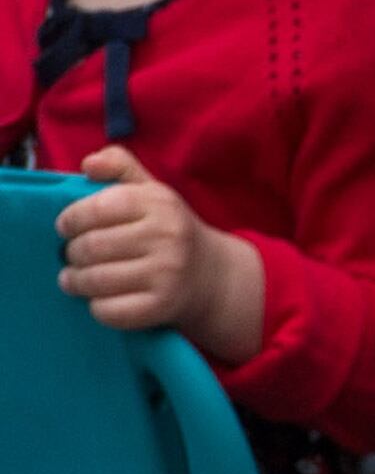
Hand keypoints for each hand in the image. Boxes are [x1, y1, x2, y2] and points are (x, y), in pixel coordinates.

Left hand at [57, 148, 264, 362]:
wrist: (210, 274)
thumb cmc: (169, 228)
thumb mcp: (152, 190)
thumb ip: (120, 166)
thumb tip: (88, 163)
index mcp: (160, 202)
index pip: (101, 206)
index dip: (72, 218)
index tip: (64, 226)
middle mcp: (166, 236)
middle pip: (93, 246)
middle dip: (71, 252)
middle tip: (70, 255)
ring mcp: (165, 273)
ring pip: (96, 280)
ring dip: (74, 281)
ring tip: (72, 278)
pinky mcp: (159, 307)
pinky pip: (108, 310)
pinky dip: (95, 306)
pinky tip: (97, 298)